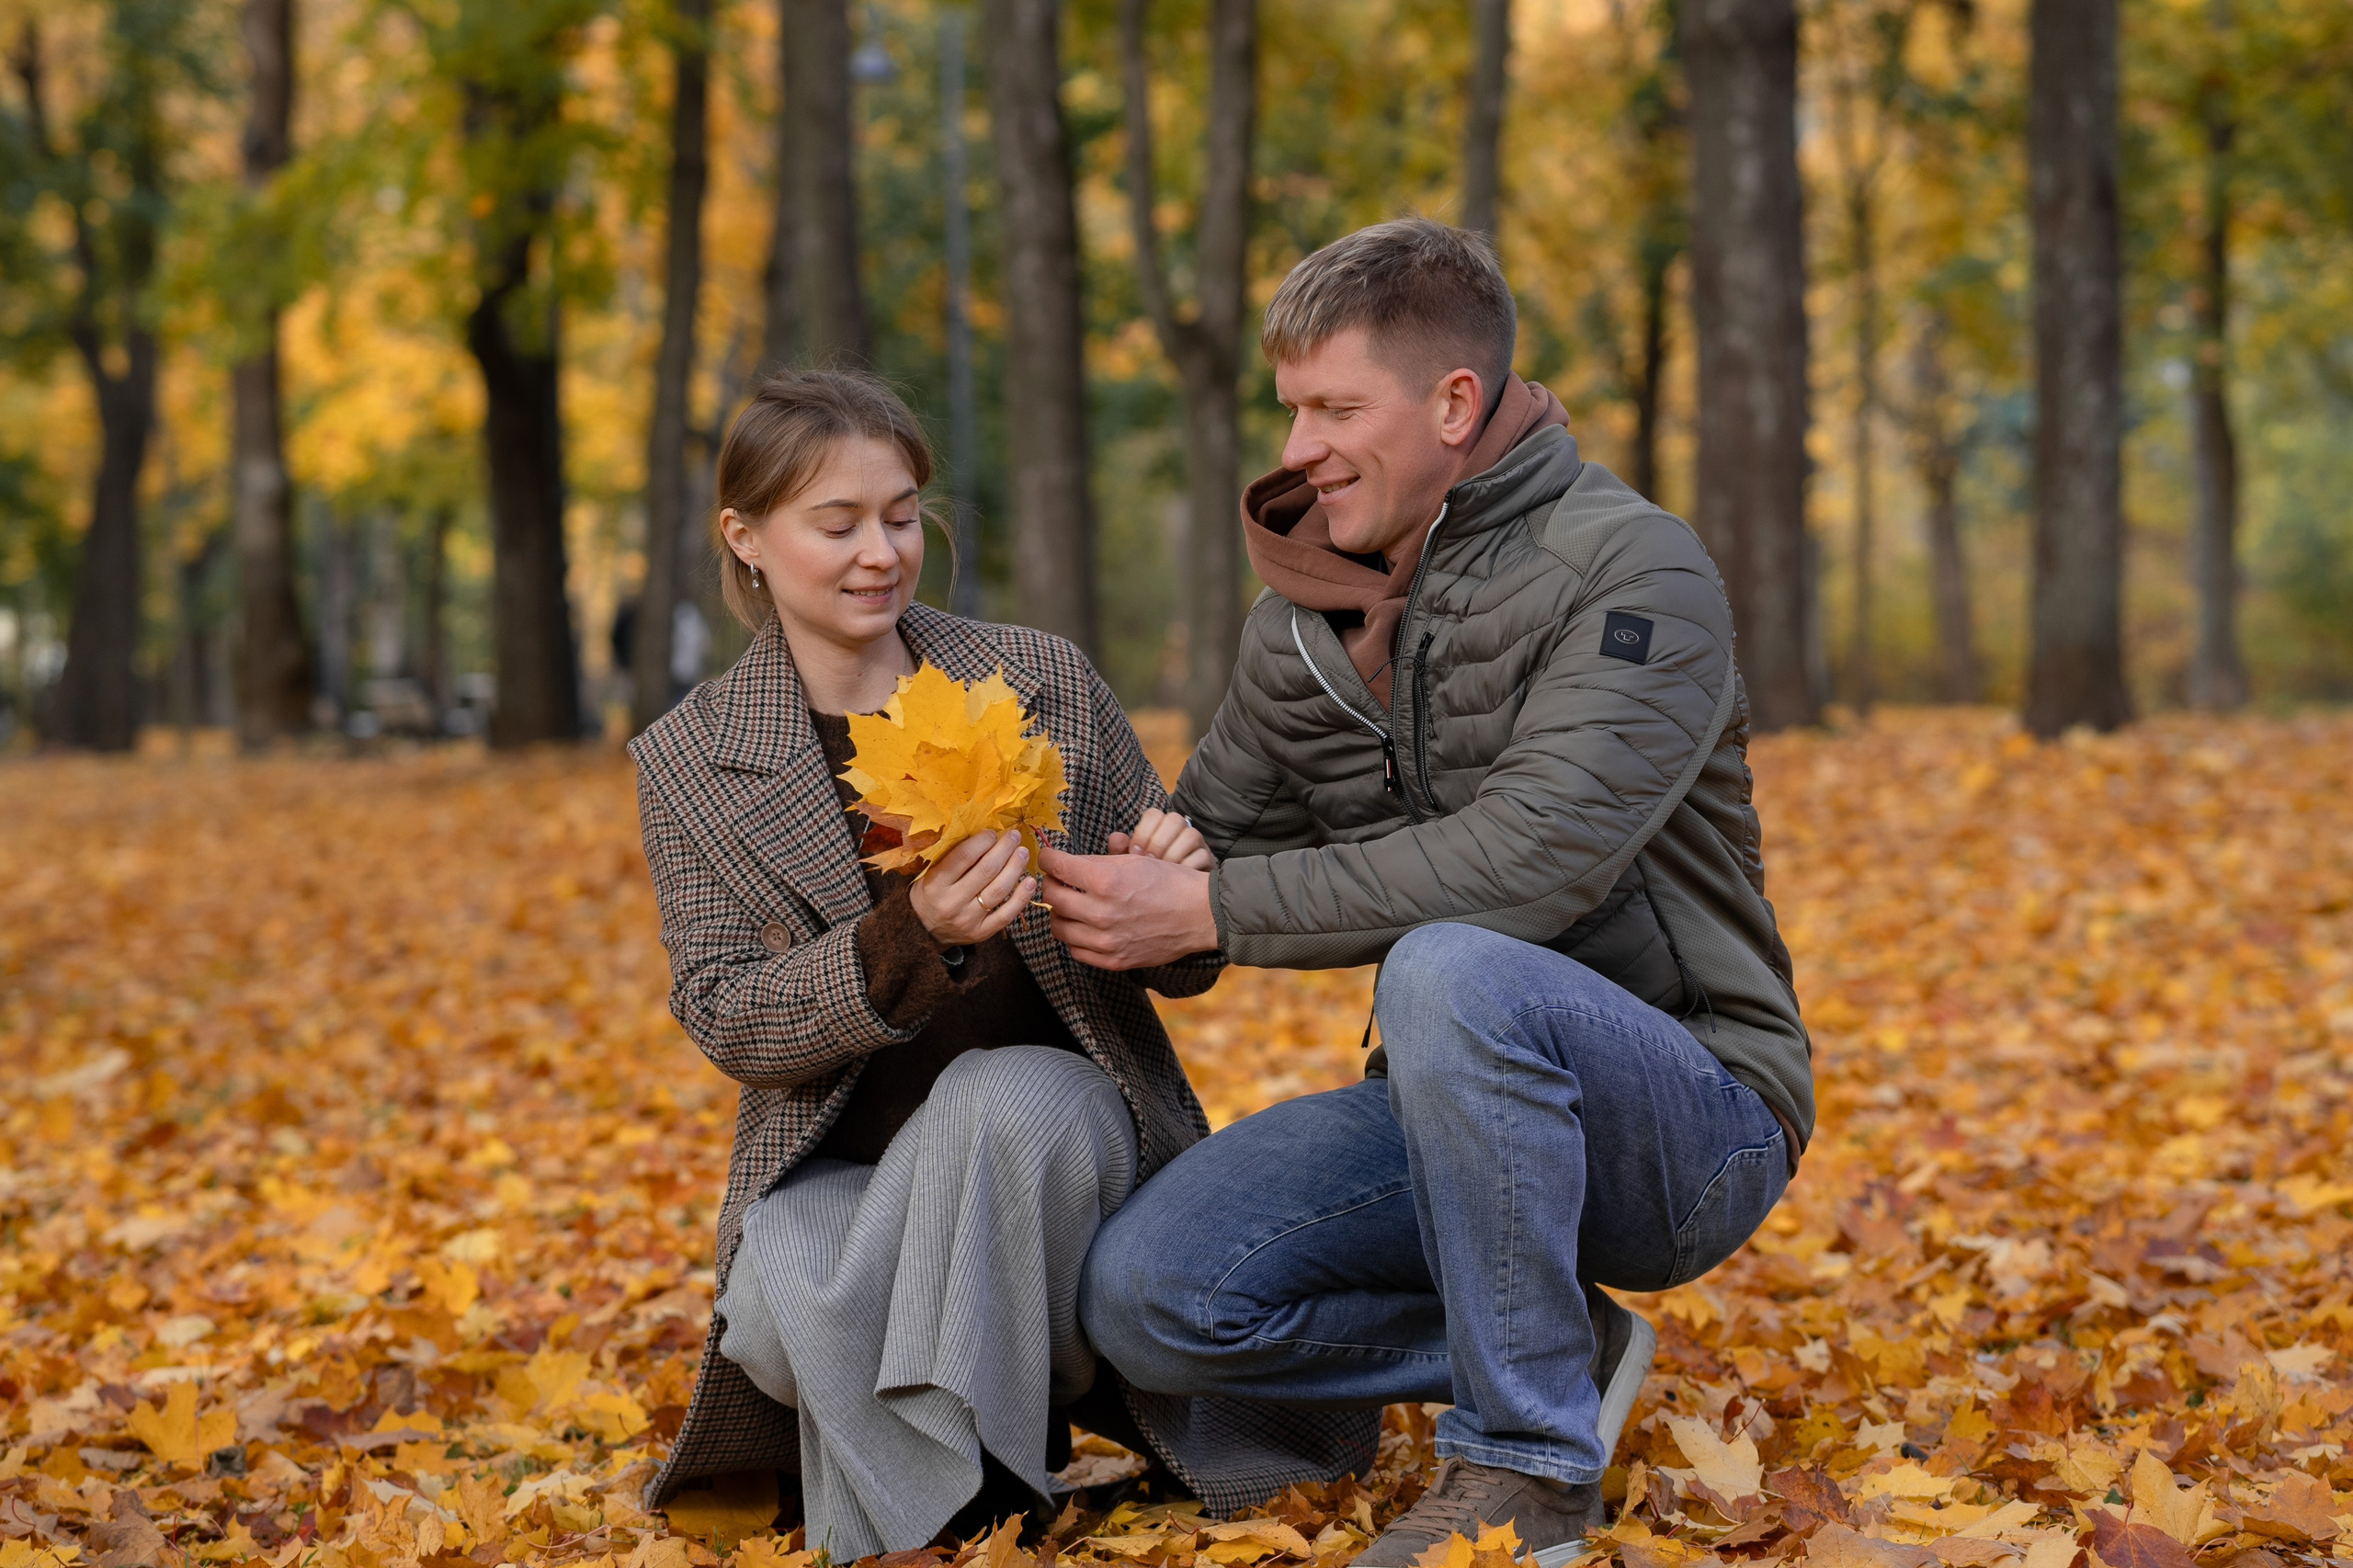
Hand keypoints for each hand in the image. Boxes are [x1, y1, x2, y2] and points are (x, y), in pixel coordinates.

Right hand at [908, 831, 1036, 947]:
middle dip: (1004, 850)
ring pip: (999, 890)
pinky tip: (1030, 882)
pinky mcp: (980, 933)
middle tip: (1014, 836)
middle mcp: (951, 902)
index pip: (964, 856)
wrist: (921, 930)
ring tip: (1023, 853)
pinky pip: (1006, 915)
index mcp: (935, 883)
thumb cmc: (929, 893)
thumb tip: (984, 835)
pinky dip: (1022, 898)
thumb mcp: (930, 873)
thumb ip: (952, 857)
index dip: (983, 841)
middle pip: (986, 871)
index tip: (993, 832)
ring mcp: (967, 920)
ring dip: (1015, 868)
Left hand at [1041, 844, 1217, 969]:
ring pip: (1059, 926)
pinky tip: (1084, 926)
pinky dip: (1075, 937)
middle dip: (1051, 884)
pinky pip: (1076, 950)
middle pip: (1053, 897)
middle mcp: (1102, 912)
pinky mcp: (1114, 960)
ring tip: (1070, 905)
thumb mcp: (1134, 861)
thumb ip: (1097, 862)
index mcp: (1107, 881)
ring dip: (1060, 912)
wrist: (1199, 914)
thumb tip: (1067, 863)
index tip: (1049, 858)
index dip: (1048, 859)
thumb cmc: (1170, 882)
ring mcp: (1107, 940)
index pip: (1057, 866)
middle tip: (1058, 880)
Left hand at [1108, 807, 1215, 870]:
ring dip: (1174, 855)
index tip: (1136, 853)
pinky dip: (1188, 867)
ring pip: (1191, 834)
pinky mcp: (1209, 859)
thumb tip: (1117, 838)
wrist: (1180, 898)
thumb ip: (1120, 853)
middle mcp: (1180, 831)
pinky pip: (1202, 855)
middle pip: (1174, 819)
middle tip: (1150, 863)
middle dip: (1158, 843)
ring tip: (1164, 872)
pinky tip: (1177, 880)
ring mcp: (1197, 844)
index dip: (1143, 832)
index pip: (1153, 814)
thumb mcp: (1131, 866)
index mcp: (1159, 827)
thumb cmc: (1150, 878)